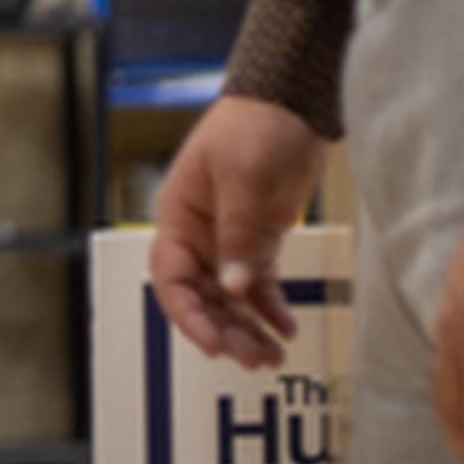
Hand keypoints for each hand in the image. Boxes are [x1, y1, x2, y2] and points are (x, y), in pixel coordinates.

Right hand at [148, 96, 327, 369]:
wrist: (291, 103)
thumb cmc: (253, 129)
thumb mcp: (242, 179)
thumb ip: (238, 236)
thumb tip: (237, 289)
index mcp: (179, 219)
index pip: (171, 279)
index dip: (188, 315)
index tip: (213, 344)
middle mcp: (199, 236)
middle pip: (204, 297)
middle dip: (226, 331)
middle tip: (255, 359)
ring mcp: (230, 239)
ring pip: (233, 298)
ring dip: (249, 328)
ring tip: (273, 357)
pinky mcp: (260, 239)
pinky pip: (260, 285)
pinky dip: (271, 309)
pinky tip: (287, 329)